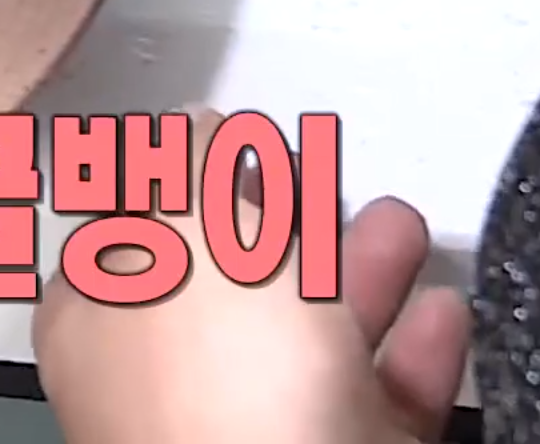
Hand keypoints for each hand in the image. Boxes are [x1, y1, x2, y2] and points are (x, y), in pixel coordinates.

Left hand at [32, 110, 471, 443]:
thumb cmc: (218, 376)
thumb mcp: (188, 226)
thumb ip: (188, 165)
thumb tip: (194, 126)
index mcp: (97, 320)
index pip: (133, 232)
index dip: (183, 178)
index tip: (233, 139)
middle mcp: (164, 383)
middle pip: (228, 284)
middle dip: (282, 222)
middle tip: (320, 176)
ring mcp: (250, 430)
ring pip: (313, 338)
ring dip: (360, 273)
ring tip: (401, 223)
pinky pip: (380, 401)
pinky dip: (412, 353)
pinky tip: (442, 310)